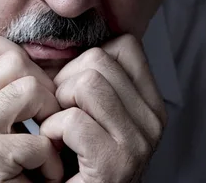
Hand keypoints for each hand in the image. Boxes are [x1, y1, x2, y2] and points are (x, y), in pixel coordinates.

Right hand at [0, 30, 63, 182]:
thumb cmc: (5, 163)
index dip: (15, 55)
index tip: (29, 85)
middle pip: (13, 63)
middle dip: (43, 88)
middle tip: (46, 119)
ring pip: (27, 89)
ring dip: (50, 119)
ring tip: (48, 141)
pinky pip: (38, 137)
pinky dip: (51, 159)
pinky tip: (45, 173)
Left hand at [40, 34, 166, 182]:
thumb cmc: (77, 160)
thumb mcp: (95, 114)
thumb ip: (91, 80)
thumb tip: (62, 42)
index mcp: (150, 103)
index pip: (124, 44)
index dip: (87, 59)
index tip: (74, 88)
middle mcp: (152, 120)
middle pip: (98, 59)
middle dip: (66, 82)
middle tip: (62, 115)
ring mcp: (138, 142)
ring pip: (86, 83)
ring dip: (58, 106)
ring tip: (59, 131)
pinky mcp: (115, 163)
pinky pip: (72, 120)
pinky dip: (53, 132)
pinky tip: (57, 150)